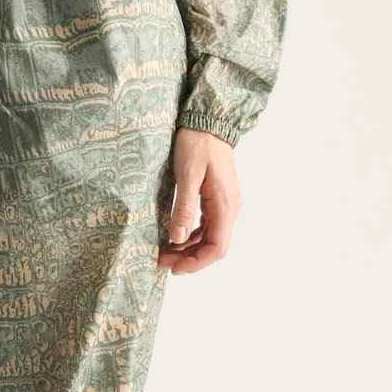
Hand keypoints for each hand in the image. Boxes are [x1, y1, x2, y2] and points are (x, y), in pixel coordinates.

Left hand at [159, 127, 239, 272]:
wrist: (208, 122)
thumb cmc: (197, 144)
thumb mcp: (186, 175)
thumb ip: (184, 208)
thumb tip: (177, 238)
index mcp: (225, 206)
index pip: (217, 248)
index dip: (197, 263)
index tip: (174, 268)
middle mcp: (229, 208)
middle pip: (214, 246)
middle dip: (189, 258)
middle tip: (162, 260)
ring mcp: (225, 204)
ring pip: (210, 237)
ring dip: (189, 248)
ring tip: (164, 251)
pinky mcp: (217, 198)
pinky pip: (207, 225)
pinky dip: (191, 234)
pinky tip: (174, 235)